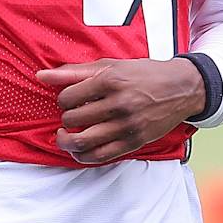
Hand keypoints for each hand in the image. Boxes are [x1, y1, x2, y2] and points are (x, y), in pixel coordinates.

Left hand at [37, 57, 205, 165]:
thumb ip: (74, 72)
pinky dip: (83, 156)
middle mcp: (119, 103)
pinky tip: (80, 148)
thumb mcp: (111, 66)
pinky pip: (99, 157)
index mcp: (111, 80)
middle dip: (67, 117)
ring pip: (81, 142)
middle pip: (72, 119)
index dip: (63, 99)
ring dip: (67, 140)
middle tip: (74, 114)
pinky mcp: (134, 142)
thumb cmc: (144, 74)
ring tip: (66, 135)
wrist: (182, 88)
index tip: (71, 98)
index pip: (67, 97)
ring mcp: (127, 125)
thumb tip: (41, 76)